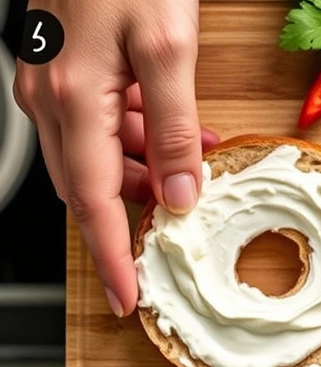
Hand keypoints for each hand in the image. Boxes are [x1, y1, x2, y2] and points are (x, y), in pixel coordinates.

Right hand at [13, 0, 219, 316]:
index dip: (112, 256)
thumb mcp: (167, 47)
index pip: (94, 204)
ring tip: (200, 165)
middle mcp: (53, 97)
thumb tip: (183, 192)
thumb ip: (175, 125)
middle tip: (176, 233)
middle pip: (94, 184)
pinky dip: (144, 134)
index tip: (127, 297)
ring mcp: (57, 80)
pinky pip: (106, 120)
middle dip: (136, 214)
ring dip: (150, 170)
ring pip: (102, 153)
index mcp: (71, 101)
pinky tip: (183, 127)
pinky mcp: (73, 65)